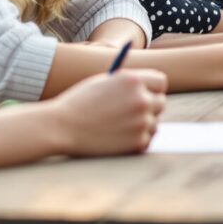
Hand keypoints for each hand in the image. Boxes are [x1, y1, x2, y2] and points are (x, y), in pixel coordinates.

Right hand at [50, 67, 167, 155]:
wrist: (61, 127)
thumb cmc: (79, 103)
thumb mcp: (104, 84)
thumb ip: (127, 85)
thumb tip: (149, 90)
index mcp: (133, 80)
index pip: (161, 82)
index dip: (153, 88)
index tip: (147, 93)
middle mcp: (141, 100)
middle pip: (161, 103)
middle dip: (149, 107)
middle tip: (134, 113)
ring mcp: (142, 122)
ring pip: (154, 123)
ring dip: (142, 125)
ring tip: (117, 127)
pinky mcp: (138, 142)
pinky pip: (146, 140)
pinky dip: (135, 140)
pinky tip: (116, 138)